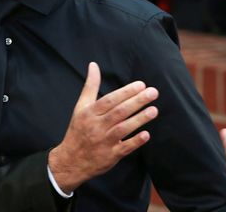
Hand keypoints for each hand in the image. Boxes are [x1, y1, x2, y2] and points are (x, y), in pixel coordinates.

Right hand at [48, 62, 157, 192]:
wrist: (70, 161)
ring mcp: (104, 142)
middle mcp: (97, 126)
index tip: (141, 85)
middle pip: (119, 112)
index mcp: (90, 113)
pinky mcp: (110, 156)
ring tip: (154, 110)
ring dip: (139, 119)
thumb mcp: (81, 106)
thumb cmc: (79, 129)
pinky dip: (135, 142)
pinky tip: (146, 135)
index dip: (126, 92)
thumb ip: (90, 86)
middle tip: (153, 92)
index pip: (110, 100)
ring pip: (123, 129)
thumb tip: (93, 65)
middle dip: (137, 101)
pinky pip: (124, 148)